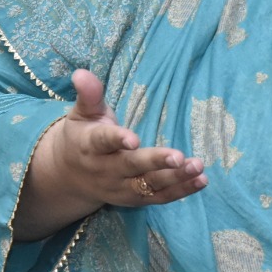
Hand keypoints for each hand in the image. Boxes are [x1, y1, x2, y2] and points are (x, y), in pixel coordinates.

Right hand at [14, 69, 207, 240]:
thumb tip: (81, 73)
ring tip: (197, 167)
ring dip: (175, 178)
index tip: (134, 139)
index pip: (104, 142)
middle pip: (132, 166)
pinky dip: (181, 191)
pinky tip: (201, 181)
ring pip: (149, 185)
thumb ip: (89, 94)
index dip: (118, 140)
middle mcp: (106, 170)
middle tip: (179, 157)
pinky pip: (159, 197)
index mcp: (91, 146)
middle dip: (156, 162)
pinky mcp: (135, 199)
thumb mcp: (82, 113)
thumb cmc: (82, 135)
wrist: (69, 176)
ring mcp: (121, 187)